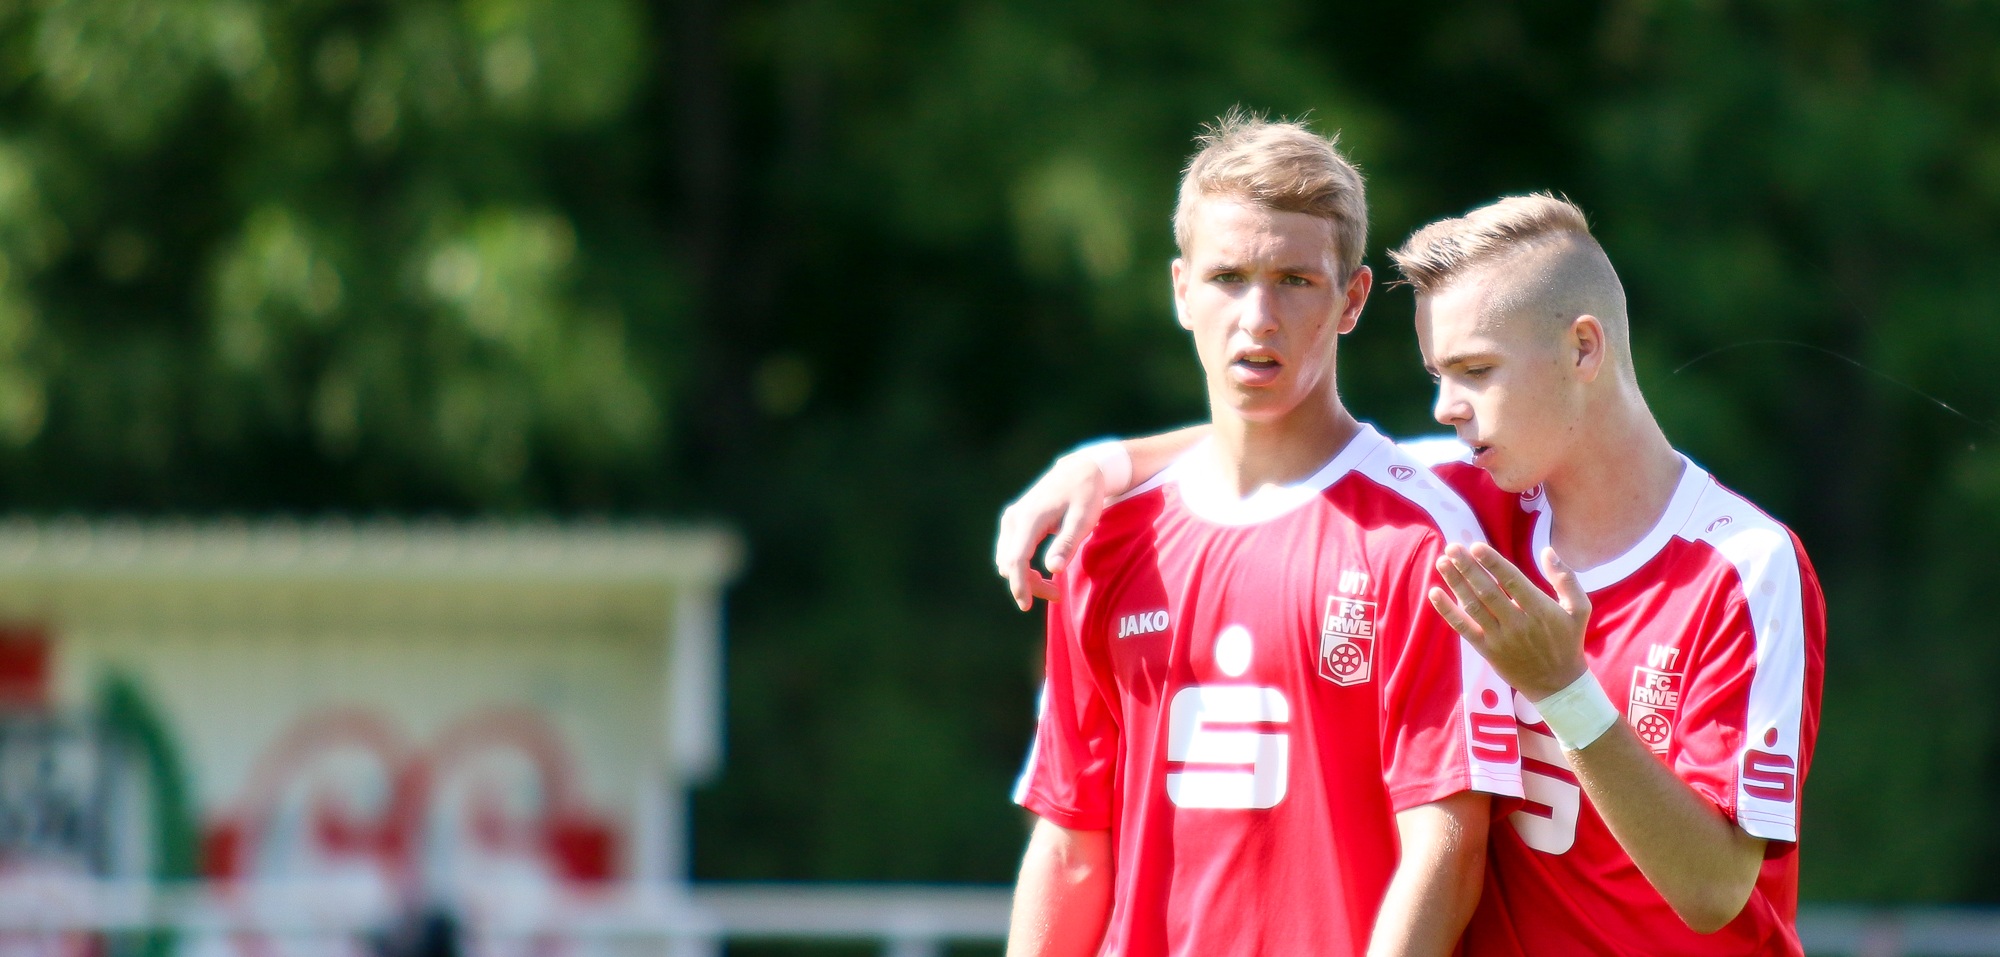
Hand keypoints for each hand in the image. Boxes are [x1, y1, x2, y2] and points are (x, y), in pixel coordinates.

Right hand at [995, 452, 1108, 609]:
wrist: (1081, 468)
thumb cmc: (1086, 494)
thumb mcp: (1083, 520)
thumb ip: (1067, 544)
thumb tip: (1052, 570)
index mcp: (1030, 518)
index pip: (1016, 560)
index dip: (1019, 585)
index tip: (1026, 606)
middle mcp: (1014, 518)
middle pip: (1009, 563)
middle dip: (1028, 584)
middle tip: (1057, 594)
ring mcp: (1012, 517)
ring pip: (1006, 559)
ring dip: (1024, 577)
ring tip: (1052, 585)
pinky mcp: (1014, 519)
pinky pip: (1009, 550)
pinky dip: (1021, 566)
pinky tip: (1041, 570)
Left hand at [1428, 543, 1591, 700]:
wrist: (1558, 685)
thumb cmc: (1568, 641)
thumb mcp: (1579, 609)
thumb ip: (1566, 579)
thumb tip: (1548, 551)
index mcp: (1540, 610)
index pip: (1512, 581)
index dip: (1493, 563)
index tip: (1476, 546)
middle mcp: (1518, 623)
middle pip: (1488, 591)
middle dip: (1468, 568)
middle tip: (1452, 547)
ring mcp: (1500, 638)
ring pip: (1473, 607)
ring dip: (1456, 583)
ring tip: (1442, 562)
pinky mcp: (1487, 651)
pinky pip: (1464, 628)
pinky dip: (1448, 611)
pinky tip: (1435, 593)